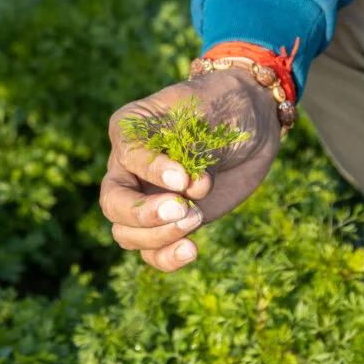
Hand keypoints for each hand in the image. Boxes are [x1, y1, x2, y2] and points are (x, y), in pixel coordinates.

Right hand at [102, 67, 280, 270]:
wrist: (250, 122)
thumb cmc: (225, 106)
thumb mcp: (209, 112)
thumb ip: (194, 151)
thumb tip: (193, 191)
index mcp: (130, 129)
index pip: (126, 155)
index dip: (152, 171)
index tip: (185, 178)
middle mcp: (129, 167)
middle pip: (113, 203)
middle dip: (144, 214)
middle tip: (183, 209)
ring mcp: (146, 198)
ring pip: (127, 234)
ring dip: (159, 236)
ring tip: (197, 218)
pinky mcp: (169, 222)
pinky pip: (152, 252)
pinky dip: (167, 257)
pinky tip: (191, 250)